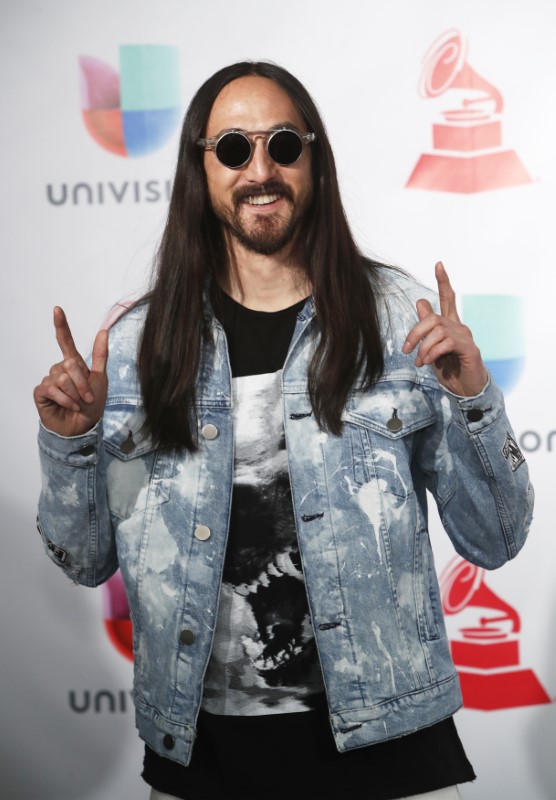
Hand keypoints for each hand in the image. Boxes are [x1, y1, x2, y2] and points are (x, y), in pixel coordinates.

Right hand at [34, 307, 107, 436]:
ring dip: (75, 394)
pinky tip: (70, 407)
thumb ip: (100, 356)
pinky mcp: (41, 392)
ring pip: (62, 378)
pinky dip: (66, 400)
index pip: (65, 341)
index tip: (57, 309)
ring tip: (79, 404)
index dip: (61, 325)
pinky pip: (53, 389)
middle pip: (70, 364)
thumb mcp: (101, 379)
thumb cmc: (92, 404)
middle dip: (83, 383)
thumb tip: (103, 331)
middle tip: (88, 398)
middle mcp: (59, 369)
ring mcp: (49, 380)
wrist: (83, 426)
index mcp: (73, 364)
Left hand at [402, 262, 487, 396]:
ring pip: (438, 330)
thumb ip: (427, 327)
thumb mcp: (432, 347)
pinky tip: (428, 362)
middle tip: (407, 349)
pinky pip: (447, 343)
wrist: (465, 390)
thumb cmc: (450, 369)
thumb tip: (420, 301)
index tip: (439, 264)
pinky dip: (433, 352)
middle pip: (434, 318)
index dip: (444, 282)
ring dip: (423, 347)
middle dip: (416, 332)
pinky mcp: (470, 349)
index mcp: (450, 325)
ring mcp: (466, 337)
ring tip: (419, 361)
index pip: (448, 298)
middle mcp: (459, 327)